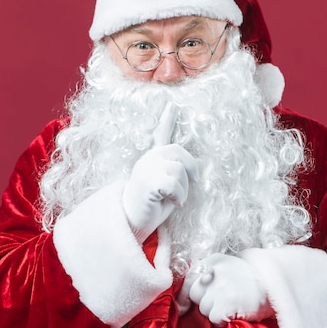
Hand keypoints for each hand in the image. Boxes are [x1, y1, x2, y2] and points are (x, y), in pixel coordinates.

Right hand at [123, 103, 197, 241]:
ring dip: (183, 190)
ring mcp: (146, 169)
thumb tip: (195, 169)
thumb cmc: (151, 207)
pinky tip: (171, 203)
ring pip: (179, 171)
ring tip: (173, 200)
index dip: (167, 120)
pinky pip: (174, 184)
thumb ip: (176, 174)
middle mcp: (148, 160)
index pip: (160, 135)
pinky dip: (178, 196)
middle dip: (189, 171)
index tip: (172, 105)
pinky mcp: (148, 182)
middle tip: (185, 189)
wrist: (131, 221)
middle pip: (179, 153)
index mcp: (152, 159)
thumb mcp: (167, 188)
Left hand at [186, 253, 272, 326]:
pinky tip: (235, 314)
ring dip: (215, 312)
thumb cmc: (254, 281)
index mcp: (215, 260)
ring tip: (233, 306)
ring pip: (204, 309)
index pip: (189, 278)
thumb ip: (208, 275)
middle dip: (206, 302)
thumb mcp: (229, 268)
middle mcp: (215, 271)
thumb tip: (183, 300)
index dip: (188, 293)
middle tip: (223, 302)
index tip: (186, 305)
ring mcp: (221, 288)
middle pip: (195, 294)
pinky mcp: (226, 304)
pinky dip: (223, 321)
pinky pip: (214, 319)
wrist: (278, 288)